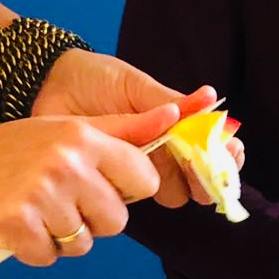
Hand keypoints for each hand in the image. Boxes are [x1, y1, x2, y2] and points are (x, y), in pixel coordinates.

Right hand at [0, 105, 173, 265]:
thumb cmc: (11, 150)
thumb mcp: (64, 129)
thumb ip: (120, 130)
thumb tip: (175, 114)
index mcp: (82, 137)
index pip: (144, 179)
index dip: (125, 191)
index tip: (100, 187)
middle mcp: (66, 163)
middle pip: (118, 220)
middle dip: (93, 219)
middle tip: (58, 201)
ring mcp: (41, 195)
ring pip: (85, 243)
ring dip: (62, 237)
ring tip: (34, 210)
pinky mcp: (17, 226)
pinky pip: (49, 257)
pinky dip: (33, 249)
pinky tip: (16, 225)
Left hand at [31, 52, 242, 207]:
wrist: (47, 85)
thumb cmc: (95, 79)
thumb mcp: (134, 85)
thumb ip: (168, 102)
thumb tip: (211, 98)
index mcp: (173, 126)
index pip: (211, 148)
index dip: (224, 156)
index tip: (230, 154)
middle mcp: (160, 153)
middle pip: (196, 179)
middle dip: (204, 177)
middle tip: (199, 169)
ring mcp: (135, 171)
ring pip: (170, 193)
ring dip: (176, 185)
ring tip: (170, 169)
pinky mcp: (108, 183)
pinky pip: (132, 199)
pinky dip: (141, 194)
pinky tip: (141, 184)